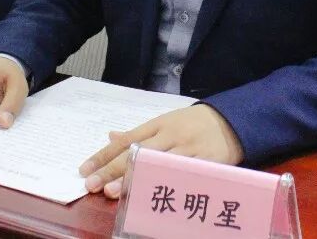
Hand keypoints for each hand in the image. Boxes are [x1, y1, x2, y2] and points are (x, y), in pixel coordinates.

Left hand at [78, 104, 243, 198]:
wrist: (232, 120)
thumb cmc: (193, 124)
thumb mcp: (165, 122)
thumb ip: (139, 133)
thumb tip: (110, 137)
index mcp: (158, 124)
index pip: (126, 140)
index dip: (104, 155)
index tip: (84, 169)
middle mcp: (170, 135)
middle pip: (137, 152)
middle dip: (112, 169)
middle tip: (92, 183)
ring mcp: (188, 149)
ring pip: (157, 164)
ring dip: (133, 179)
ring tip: (112, 192)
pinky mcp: (204, 162)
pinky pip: (182, 175)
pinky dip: (166, 185)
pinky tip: (151, 197)